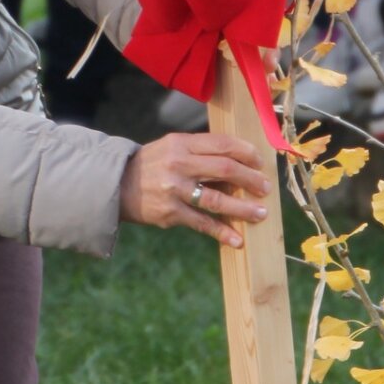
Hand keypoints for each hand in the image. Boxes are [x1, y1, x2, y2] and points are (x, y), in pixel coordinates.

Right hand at [119, 131, 269, 248]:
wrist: (117, 184)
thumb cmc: (153, 164)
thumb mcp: (172, 147)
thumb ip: (200, 150)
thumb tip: (239, 161)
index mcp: (181, 143)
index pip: (222, 144)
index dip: (246, 152)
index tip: (260, 161)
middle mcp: (179, 164)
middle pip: (225, 170)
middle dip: (251, 179)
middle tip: (266, 188)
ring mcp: (175, 190)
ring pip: (217, 200)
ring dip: (243, 208)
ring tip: (260, 214)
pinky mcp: (171, 213)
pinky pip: (202, 223)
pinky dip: (221, 232)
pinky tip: (237, 239)